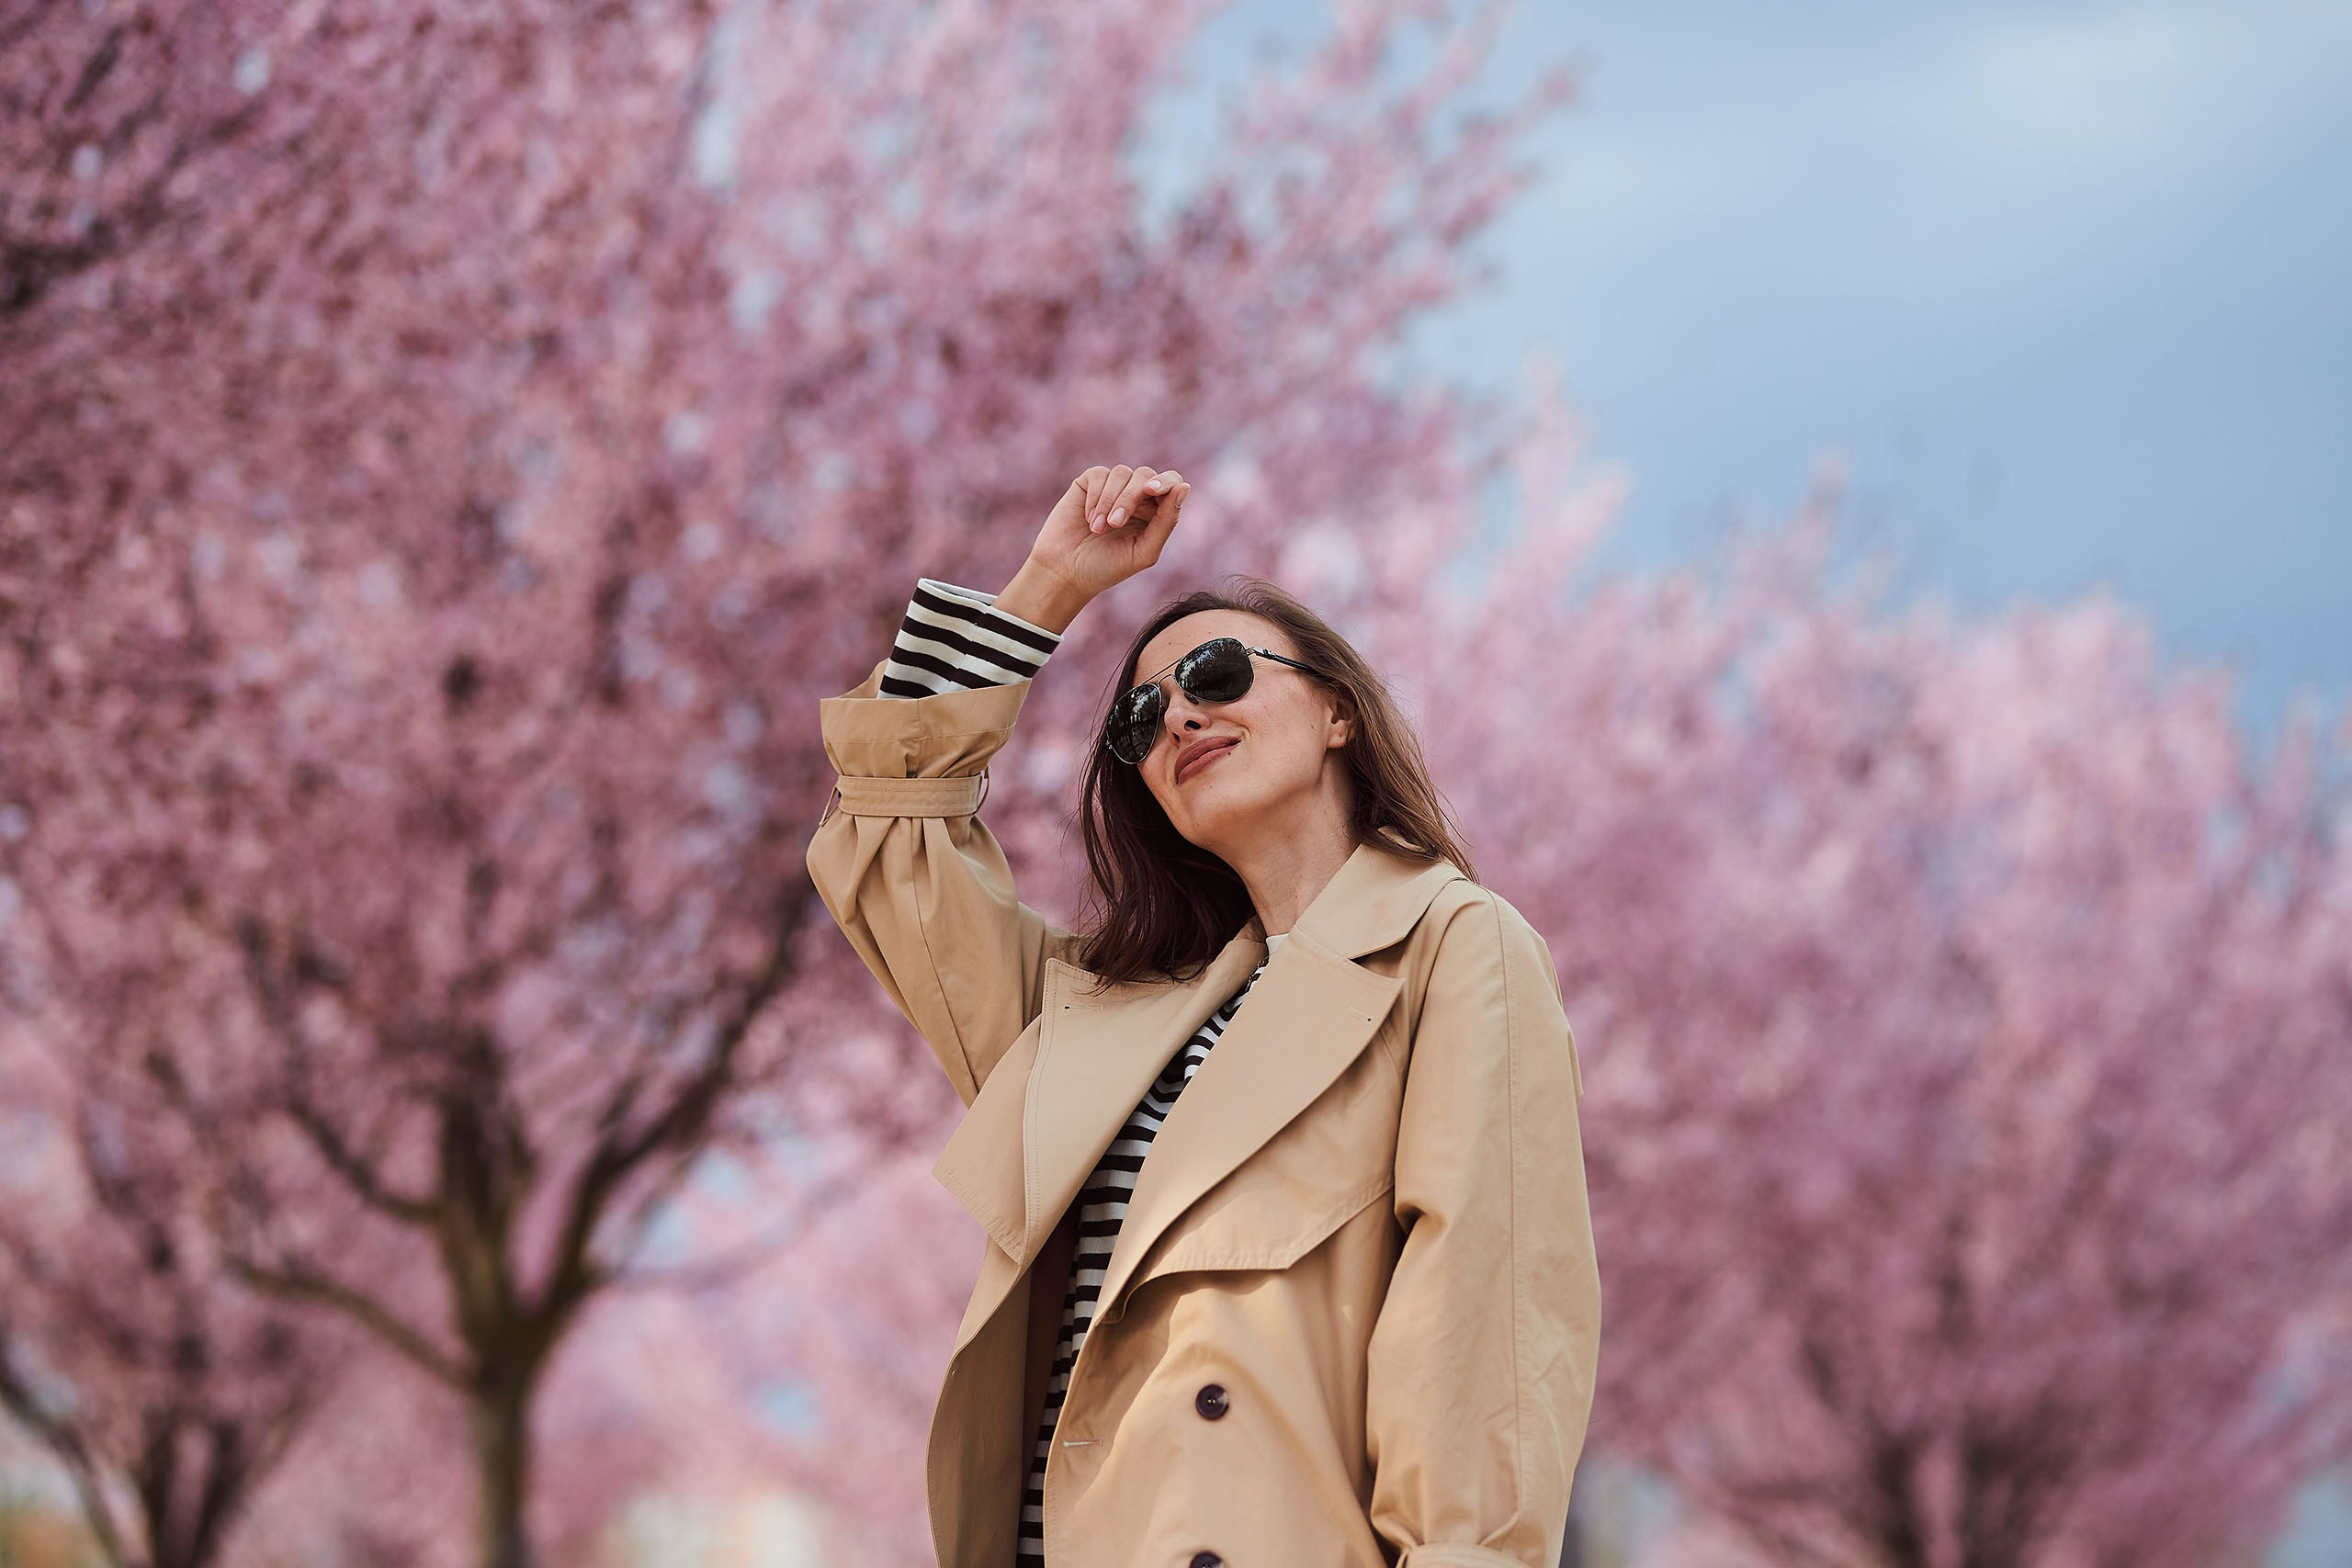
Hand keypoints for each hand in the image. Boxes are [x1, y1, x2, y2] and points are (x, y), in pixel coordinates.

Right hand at [1024, 464, 1190, 608]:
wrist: (1065, 572)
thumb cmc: (1107, 567)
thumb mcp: (1144, 551)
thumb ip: (1167, 521)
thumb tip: (1184, 486)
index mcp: (1155, 512)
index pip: (1171, 483)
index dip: (1166, 481)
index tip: (1152, 491)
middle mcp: (1136, 496)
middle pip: (1146, 475)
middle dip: (1131, 497)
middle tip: (1116, 524)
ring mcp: (1112, 488)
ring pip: (1122, 473)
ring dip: (1110, 501)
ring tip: (1098, 529)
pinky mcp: (1088, 483)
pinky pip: (1099, 474)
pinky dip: (1095, 496)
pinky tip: (1088, 519)